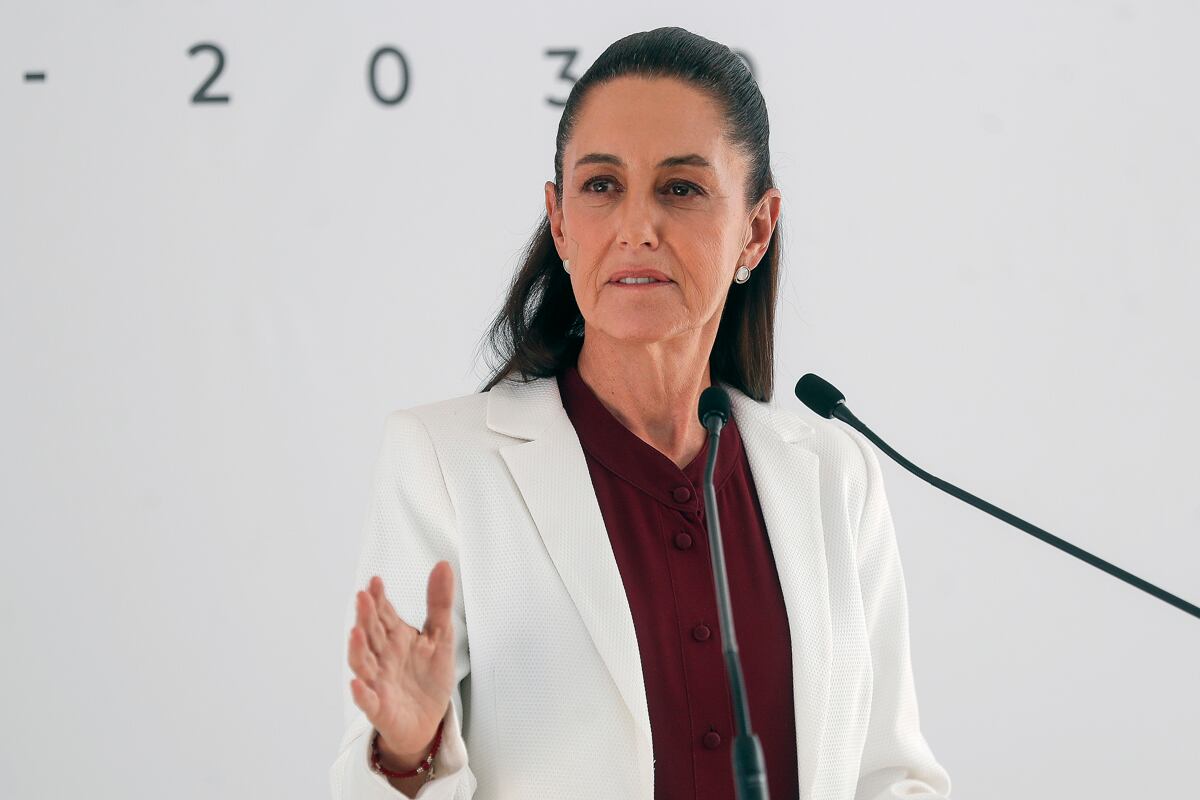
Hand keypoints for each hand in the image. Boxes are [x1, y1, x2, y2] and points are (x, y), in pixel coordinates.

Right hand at [347, 561, 456, 760]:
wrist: (428, 721)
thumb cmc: (428, 677)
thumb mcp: (441, 636)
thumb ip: (439, 602)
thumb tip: (442, 564)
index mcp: (395, 637)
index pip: (383, 614)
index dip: (379, 598)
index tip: (376, 581)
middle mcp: (382, 657)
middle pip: (370, 634)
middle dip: (365, 616)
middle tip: (363, 596)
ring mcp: (379, 682)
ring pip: (362, 663)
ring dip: (357, 649)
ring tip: (355, 632)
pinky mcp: (381, 708)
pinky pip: (368, 701)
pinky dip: (361, 693)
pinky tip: (357, 683)